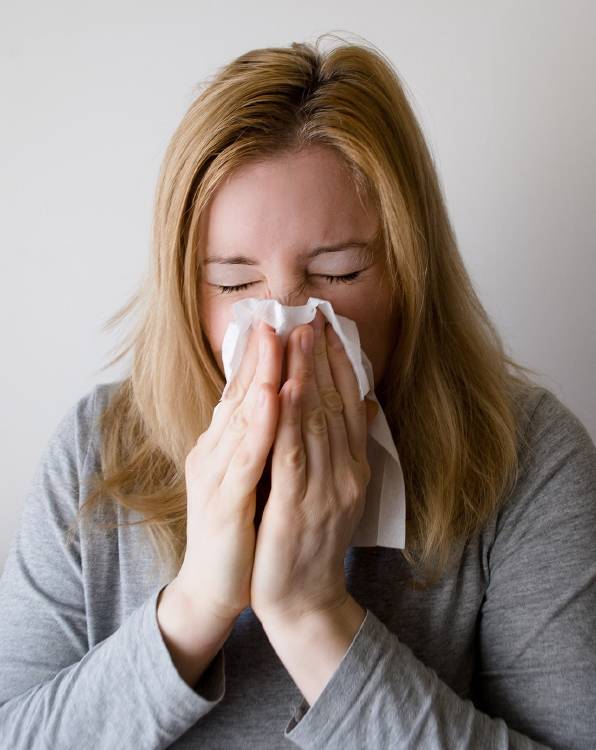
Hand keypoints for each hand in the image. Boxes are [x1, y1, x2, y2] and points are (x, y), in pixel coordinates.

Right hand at [174, 319, 281, 625]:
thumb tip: (293, 406)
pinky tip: (272, 395)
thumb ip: (272, 441)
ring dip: (262, 374)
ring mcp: (216, 475)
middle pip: (242, 394)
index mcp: (225, 446)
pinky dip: (260, 424)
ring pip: (242, 417)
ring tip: (279, 338)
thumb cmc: (242, 528)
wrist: (216, 585)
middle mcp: (215, 452)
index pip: (246, 392)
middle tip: (285, 313)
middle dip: (267, 353)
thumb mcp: (258, 477)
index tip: (286, 320)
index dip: (265, 356)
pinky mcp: (223, 501)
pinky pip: (245, 457)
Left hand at [250, 310, 376, 624]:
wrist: (304, 599)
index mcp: (353, 468)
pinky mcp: (297, 509)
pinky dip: (290, 420)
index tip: (328, 327)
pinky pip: (293, 455)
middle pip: (335, 406)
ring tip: (300, 337)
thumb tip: (360, 404)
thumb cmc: (312, 541)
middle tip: (313, 316)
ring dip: (308, 376)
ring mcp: (324, 491)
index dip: (339, 364)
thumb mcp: (338, 490)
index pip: (349, 405)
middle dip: (322, 358)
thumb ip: (347, 448)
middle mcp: (345, 474)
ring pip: (316, 423)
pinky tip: (285, 388)